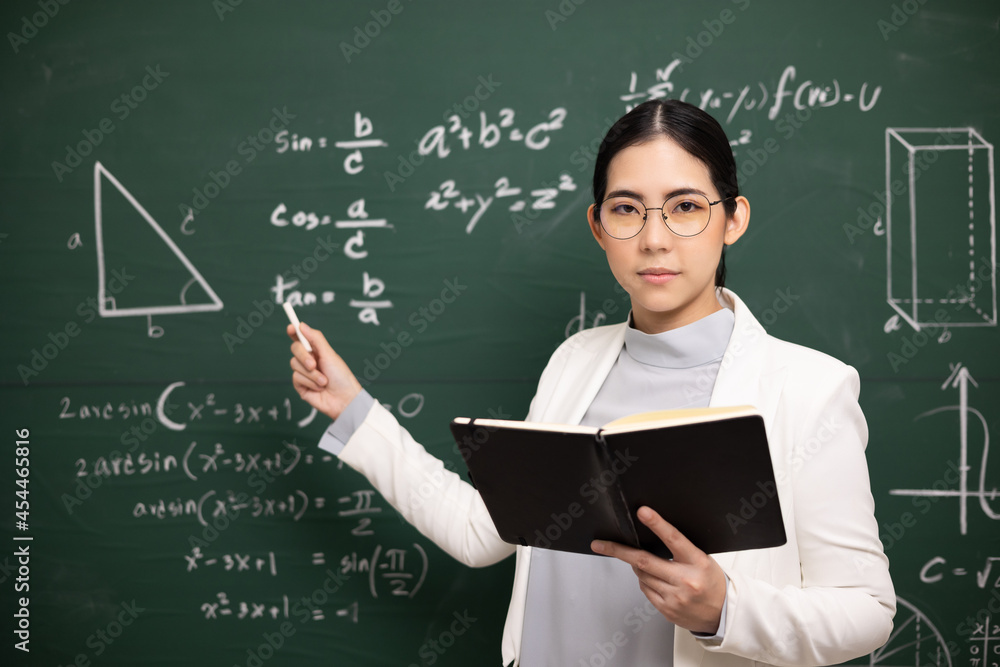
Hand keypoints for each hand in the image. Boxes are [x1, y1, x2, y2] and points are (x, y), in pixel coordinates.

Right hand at [287, 322, 361, 420]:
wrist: (344, 399)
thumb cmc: (341, 377)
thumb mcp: (330, 354)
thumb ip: (315, 339)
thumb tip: (301, 325)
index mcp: (317, 351)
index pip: (302, 339)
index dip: (294, 332)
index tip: (290, 327)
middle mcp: (309, 360)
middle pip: (295, 349)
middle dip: (303, 356)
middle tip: (314, 364)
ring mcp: (304, 373)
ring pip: (294, 364)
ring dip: (311, 374)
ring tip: (324, 381)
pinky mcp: (300, 386)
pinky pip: (296, 378)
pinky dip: (309, 382)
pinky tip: (319, 388)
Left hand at [591, 507, 726, 634]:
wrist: (723, 614)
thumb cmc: (712, 582)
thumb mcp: (702, 559)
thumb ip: (679, 550)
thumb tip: (650, 537)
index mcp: (697, 562)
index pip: (674, 539)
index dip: (657, 524)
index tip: (643, 512)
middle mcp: (685, 580)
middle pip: (644, 561)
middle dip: (619, 551)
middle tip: (600, 544)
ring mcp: (675, 597)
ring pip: (642, 576)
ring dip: (636, 566)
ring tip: (646, 563)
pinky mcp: (667, 610)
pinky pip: (645, 590)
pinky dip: (644, 581)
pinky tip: (655, 579)